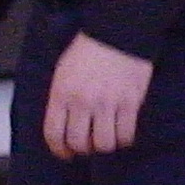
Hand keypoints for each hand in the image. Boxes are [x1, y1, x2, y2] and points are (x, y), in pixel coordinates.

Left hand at [42, 33, 153, 158]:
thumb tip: (63, 127)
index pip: (54, 134)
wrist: (119, 31)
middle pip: (79, 143)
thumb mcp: (63, 72)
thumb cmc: (89, 50)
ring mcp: (108, 103)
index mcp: (62, 93)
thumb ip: (60, 100)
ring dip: (104, 145)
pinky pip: (126, 135)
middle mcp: (83, 102)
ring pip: (104, 144)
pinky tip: (122, 131)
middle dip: (83, 149)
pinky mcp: (130, 103)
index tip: (65, 153)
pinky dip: (124, 139)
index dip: (59, 150)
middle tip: (88, 144)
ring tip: (106, 136)